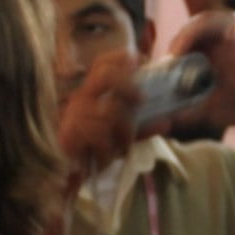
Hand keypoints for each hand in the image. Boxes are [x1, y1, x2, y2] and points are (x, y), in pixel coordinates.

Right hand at [58, 55, 140, 171]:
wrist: (67, 176)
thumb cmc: (95, 151)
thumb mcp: (121, 136)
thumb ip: (141, 128)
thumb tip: (167, 122)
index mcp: (92, 95)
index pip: (102, 65)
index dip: (120, 58)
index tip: (139, 59)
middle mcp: (81, 100)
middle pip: (105, 75)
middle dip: (127, 85)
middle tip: (141, 100)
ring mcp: (73, 115)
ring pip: (111, 111)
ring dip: (123, 133)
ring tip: (120, 148)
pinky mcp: (68, 133)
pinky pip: (100, 135)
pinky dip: (107, 150)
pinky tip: (103, 158)